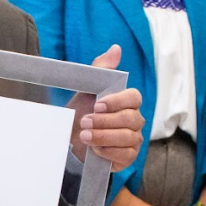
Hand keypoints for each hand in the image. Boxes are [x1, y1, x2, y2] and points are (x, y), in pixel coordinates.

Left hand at [69, 45, 144, 171]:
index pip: (134, 98)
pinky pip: (125, 155)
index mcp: (127, 102)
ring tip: (85, 135)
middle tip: (84, 122)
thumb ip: (102, 69)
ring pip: (127, 137)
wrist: (71, 139)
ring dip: (103, 136)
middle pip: (130, 119)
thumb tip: (116, 48)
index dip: (117, 101)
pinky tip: (95, 149)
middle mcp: (135, 120)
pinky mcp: (128, 157)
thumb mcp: (87, 89)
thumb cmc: (82, 112)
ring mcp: (133, 139)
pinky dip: (108, 152)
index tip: (97, 105)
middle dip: (104, 121)